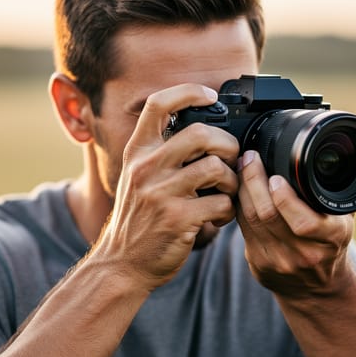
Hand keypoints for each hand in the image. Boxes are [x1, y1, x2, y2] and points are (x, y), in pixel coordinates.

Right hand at [94, 85, 239, 289]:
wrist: (122, 264)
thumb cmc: (139, 219)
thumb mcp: (137, 177)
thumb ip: (160, 152)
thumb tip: (204, 130)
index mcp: (138, 152)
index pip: (158, 104)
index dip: (189, 92)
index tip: (210, 96)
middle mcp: (146, 168)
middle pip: (201, 133)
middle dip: (227, 144)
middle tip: (231, 158)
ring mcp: (161, 193)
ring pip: (217, 169)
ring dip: (233, 181)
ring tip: (227, 192)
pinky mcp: (178, 219)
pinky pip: (221, 203)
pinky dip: (229, 210)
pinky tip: (220, 216)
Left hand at [235, 150, 354, 299]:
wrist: (318, 289)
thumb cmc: (331, 244)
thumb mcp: (343, 220)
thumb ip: (335, 191)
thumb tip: (330, 153)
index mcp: (332, 238)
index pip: (304, 223)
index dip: (285, 199)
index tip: (276, 176)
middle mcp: (305, 253)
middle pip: (268, 215)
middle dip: (254, 181)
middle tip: (250, 158)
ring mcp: (279, 261)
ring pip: (251, 219)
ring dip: (243, 189)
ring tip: (243, 166)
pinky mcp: (258, 264)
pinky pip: (243, 228)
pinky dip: (238, 205)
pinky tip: (239, 188)